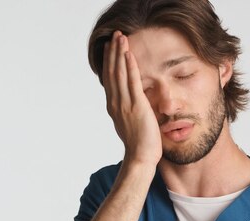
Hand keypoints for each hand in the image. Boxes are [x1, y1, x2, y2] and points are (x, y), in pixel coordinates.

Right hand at [103, 31, 161, 166]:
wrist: (140, 157)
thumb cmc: (139, 144)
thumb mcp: (130, 123)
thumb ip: (128, 110)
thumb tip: (132, 103)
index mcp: (114, 106)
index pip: (110, 78)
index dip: (109, 61)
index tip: (110, 47)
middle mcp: (116, 102)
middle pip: (112, 71)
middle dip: (113, 52)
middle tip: (114, 35)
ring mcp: (124, 103)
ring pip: (119, 73)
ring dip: (119, 53)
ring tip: (120, 37)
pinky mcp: (136, 105)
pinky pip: (131, 81)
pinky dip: (129, 66)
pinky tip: (128, 54)